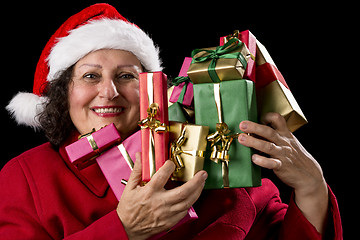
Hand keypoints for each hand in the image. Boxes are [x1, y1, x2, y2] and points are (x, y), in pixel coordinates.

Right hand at [116, 153, 206, 239]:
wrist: (127, 229)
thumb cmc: (128, 210)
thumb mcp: (129, 188)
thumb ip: (137, 170)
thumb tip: (141, 156)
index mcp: (149, 192)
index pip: (163, 175)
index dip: (170, 166)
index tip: (171, 163)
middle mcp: (159, 203)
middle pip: (183, 191)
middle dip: (196, 181)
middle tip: (202, 173)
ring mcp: (166, 213)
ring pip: (187, 202)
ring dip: (197, 191)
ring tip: (202, 183)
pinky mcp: (170, 221)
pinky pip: (184, 211)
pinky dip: (190, 202)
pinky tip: (193, 196)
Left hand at [238, 112, 328, 232]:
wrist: (310, 175)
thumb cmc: (294, 157)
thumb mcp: (288, 142)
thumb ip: (274, 136)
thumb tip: (254, 131)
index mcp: (285, 134)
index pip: (278, 120)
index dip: (267, 117)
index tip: (257, 117)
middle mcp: (283, 142)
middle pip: (268, 132)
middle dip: (254, 127)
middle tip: (242, 125)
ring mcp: (283, 154)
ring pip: (268, 146)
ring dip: (254, 142)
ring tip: (242, 138)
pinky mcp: (282, 167)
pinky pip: (272, 163)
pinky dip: (263, 161)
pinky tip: (254, 158)